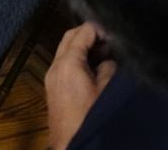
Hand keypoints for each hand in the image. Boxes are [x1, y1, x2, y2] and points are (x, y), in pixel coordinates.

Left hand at [45, 23, 116, 149]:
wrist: (70, 144)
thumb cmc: (89, 116)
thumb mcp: (107, 89)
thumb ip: (108, 67)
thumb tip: (107, 60)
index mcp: (68, 63)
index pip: (84, 30)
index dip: (101, 29)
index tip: (116, 38)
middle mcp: (55, 65)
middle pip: (71, 36)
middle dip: (90, 34)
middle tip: (109, 44)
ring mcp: (51, 77)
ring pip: (66, 49)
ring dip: (83, 47)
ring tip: (104, 56)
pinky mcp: (52, 87)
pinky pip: (64, 63)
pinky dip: (77, 59)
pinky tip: (93, 69)